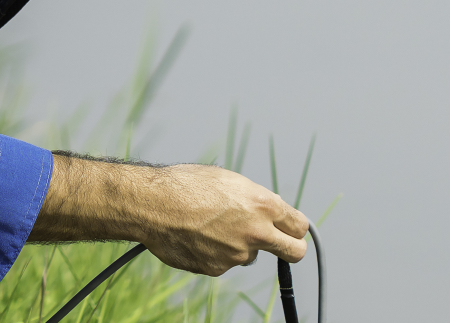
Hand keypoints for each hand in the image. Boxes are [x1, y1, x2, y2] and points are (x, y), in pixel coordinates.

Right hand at [30, 155, 308, 276]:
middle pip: (294, 252)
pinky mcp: (216, 268)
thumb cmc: (184, 185)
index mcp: (263, 205)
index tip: (287, 228)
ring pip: (248, 254)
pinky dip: (212, 252)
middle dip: (291, 249)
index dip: (293, 226)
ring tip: (207, 226)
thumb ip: (254, 198)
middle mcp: (256, 233)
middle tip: (277, 244)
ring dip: (236, 244)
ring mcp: (237, 254)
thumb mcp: (226, 180)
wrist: (150, 205)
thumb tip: (268, 209)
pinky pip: (222, 262)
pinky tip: (194, 236)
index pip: (299, 225)